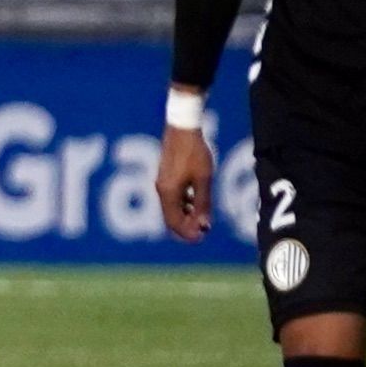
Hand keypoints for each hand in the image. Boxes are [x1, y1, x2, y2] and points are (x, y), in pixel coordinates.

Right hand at [158, 122, 215, 241]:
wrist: (182, 129)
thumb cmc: (194, 153)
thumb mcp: (203, 179)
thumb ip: (203, 203)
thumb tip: (204, 225)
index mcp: (168, 193)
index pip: (174, 222)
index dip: (187, 233)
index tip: (202, 237)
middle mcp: (161, 190)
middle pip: (170, 217)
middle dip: (186, 227)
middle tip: (203, 232)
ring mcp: (161, 183)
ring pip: (171, 208)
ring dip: (185, 216)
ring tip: (202, 219)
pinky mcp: (165, 176)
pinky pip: (171, 198)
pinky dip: (183, 205)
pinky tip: (195, 202)